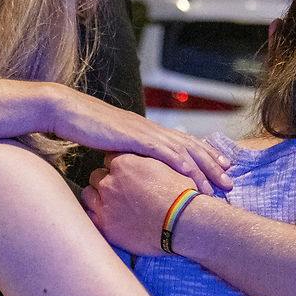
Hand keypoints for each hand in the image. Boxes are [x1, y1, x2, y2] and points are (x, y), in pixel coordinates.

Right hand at [48, 89, 230, 193]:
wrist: (66, 111)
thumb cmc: (84, 127)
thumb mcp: (111, 143)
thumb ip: (126, 152)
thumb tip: (133, 167)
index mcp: (147, 130)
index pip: (183, 143)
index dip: (204, 156)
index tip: (221, 169)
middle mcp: (151, 128)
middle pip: (190, 146)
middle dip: (212, 164)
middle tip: (230, 181)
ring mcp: (143, 131)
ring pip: (182, 150)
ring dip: (202, 168)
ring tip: (217, 185)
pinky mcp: (133, 136)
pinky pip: (161, 150)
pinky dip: (179, 162)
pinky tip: (191, 174)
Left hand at [82, 153, 197, 254]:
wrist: (183, 221)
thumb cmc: (180, 193)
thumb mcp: (166, 167)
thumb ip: (146, 161)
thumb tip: (144, 161)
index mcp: (123, 163)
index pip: (110, 159)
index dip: (118, 168)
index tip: (125, 175)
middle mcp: (109, 181)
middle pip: (97, 176)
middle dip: (106, 182)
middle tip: (120, 191)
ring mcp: (104, 204)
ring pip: (89, 194)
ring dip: (98, 197)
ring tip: (112, 205)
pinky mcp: (105, 226)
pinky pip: (89, 216)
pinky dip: (97, 215)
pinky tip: (109, 218)